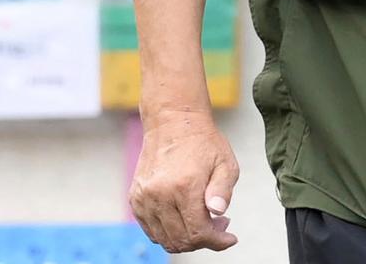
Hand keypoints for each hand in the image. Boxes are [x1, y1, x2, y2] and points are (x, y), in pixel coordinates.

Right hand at [130, 108, 240, 251]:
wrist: (173, 123)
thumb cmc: (203, 143)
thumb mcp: (225, 163)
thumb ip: (223, 191)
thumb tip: (218, 213)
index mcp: (184, 186)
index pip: (198, 232)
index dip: (217, 242)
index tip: (230, 239)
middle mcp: (160, 194)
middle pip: (181, 240)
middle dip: (204, 240)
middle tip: (219, 225)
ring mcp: (144, 197)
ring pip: (164, 239)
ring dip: (186, 239)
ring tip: (203, 220)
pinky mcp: (135, 198)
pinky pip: (151, 229)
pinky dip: (168, 232)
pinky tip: (184, 218)